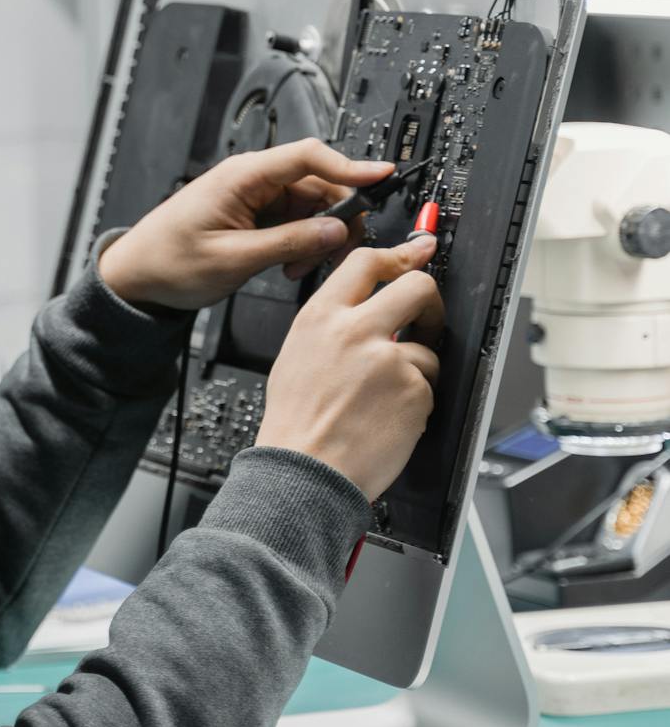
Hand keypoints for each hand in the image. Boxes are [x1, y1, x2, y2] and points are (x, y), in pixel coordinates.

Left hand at [96, 138, 396, 311]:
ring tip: (300, 269)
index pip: (309, 156)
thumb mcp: (234, 258)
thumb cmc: (169, 263)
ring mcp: (253, 197)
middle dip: (337, 218)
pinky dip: (302, 244)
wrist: (136, 278)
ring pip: (310, 206)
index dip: (350, 166)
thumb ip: (289, 243)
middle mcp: (251, 180)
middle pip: (318, 183)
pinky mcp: (254, 215)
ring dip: (317, 237)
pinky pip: (294, 222)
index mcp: (242, 176)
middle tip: (339, 253)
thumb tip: (335, 231)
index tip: (382, 177)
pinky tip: (290, 266)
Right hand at [256, 234, 444, 501]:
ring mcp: (388, 360)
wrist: (304, 472)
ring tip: (384, 399)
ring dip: (417, 372)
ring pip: (426, 350)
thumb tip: (365, 309)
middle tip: (427, 320)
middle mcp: (355, 330)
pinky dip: (415, 403)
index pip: (366, 262)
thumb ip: (332, 325)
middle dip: (430, 302)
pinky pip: (427, 387)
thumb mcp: (297, 356)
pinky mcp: (413, 390)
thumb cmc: (296, 425)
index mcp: (320, 318)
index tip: (416, 254)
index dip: (398, 256)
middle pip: (416, 286)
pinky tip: (387, 418)